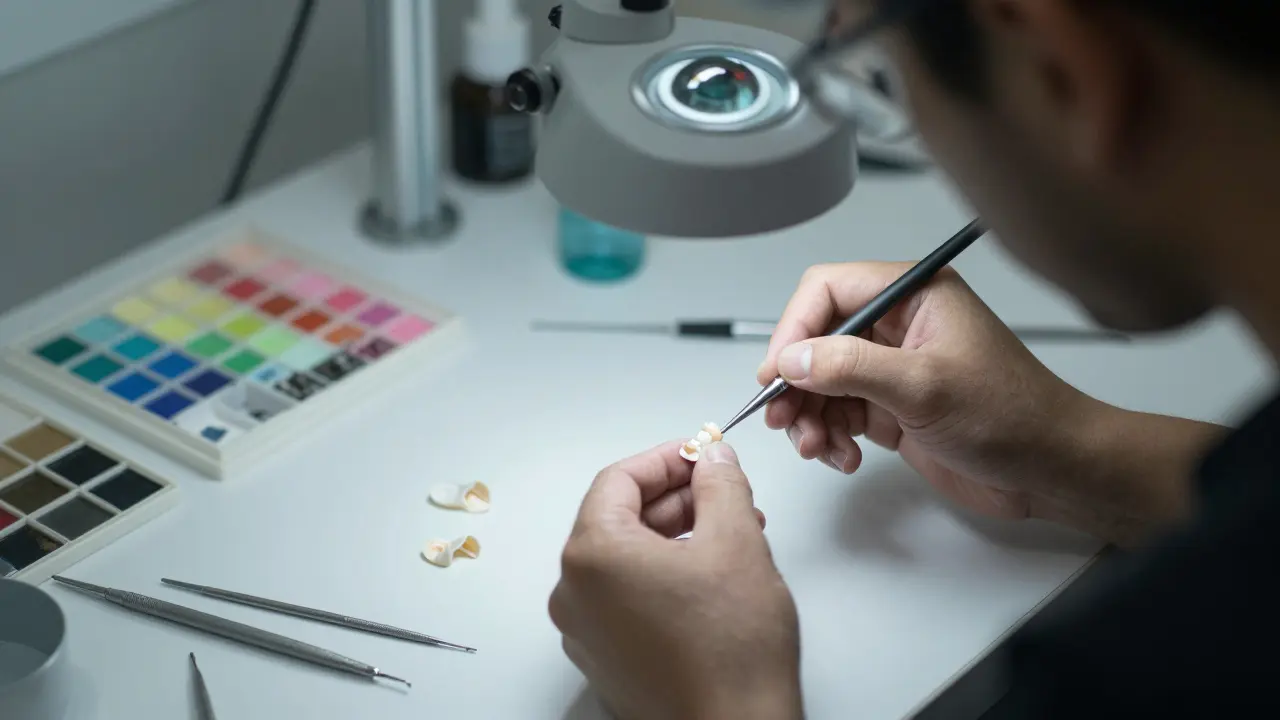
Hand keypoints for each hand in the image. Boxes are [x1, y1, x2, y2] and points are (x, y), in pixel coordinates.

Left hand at [549, 440, 803, 719]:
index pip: (618, 480)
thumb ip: (721, 484)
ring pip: (626, 560)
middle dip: (676, 499)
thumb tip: (713, 458)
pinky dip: (662, 576)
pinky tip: (710, 578)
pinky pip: (626, 598)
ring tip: (730, 534)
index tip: (702, 453)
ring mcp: (585, 632)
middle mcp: (574, 593)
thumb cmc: (731, 650)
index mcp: (592, 555)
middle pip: (619, 519)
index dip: (666, 459)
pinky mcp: (606, 661)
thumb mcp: (737, 541)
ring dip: (674, 537)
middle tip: (724, 491)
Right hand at [758, 262, 1097, 519]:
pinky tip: (843, 457)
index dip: (794, 329)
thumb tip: (791, 359)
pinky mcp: (891, 408)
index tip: (776, 372)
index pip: (827, 291)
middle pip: (815, 340)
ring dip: (808, 416)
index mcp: (913, 295)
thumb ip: (851, 367)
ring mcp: (892, 369)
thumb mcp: (925, 387)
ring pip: (819, 382)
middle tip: (783, 418)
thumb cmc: (1012, 416)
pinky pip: (837, 414)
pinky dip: (829, 437)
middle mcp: (898, 326)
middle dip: (795, 382)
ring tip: (816, 447)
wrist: (1051, 470)